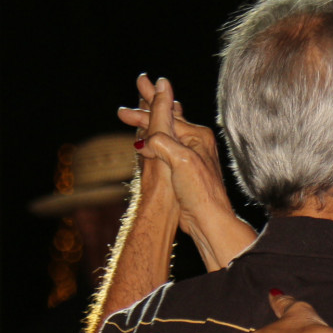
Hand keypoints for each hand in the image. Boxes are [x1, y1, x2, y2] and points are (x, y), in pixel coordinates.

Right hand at [117, 74, 226, 228]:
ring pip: (163, 137)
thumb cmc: (200, 191)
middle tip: (123, 112)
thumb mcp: (181, 160)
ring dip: (145, 130)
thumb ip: (162, 142)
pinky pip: (163, 151)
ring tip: (132, 122)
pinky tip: (144, 145)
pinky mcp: (182, 171)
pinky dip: (151, 146)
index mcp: (197, 136)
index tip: (124, 113)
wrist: (208, 219)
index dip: (143, 115)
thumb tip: (143, 140)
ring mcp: (188, 157)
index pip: (166, 119)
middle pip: (165, 123)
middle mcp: (195, 143)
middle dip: (143, 116)